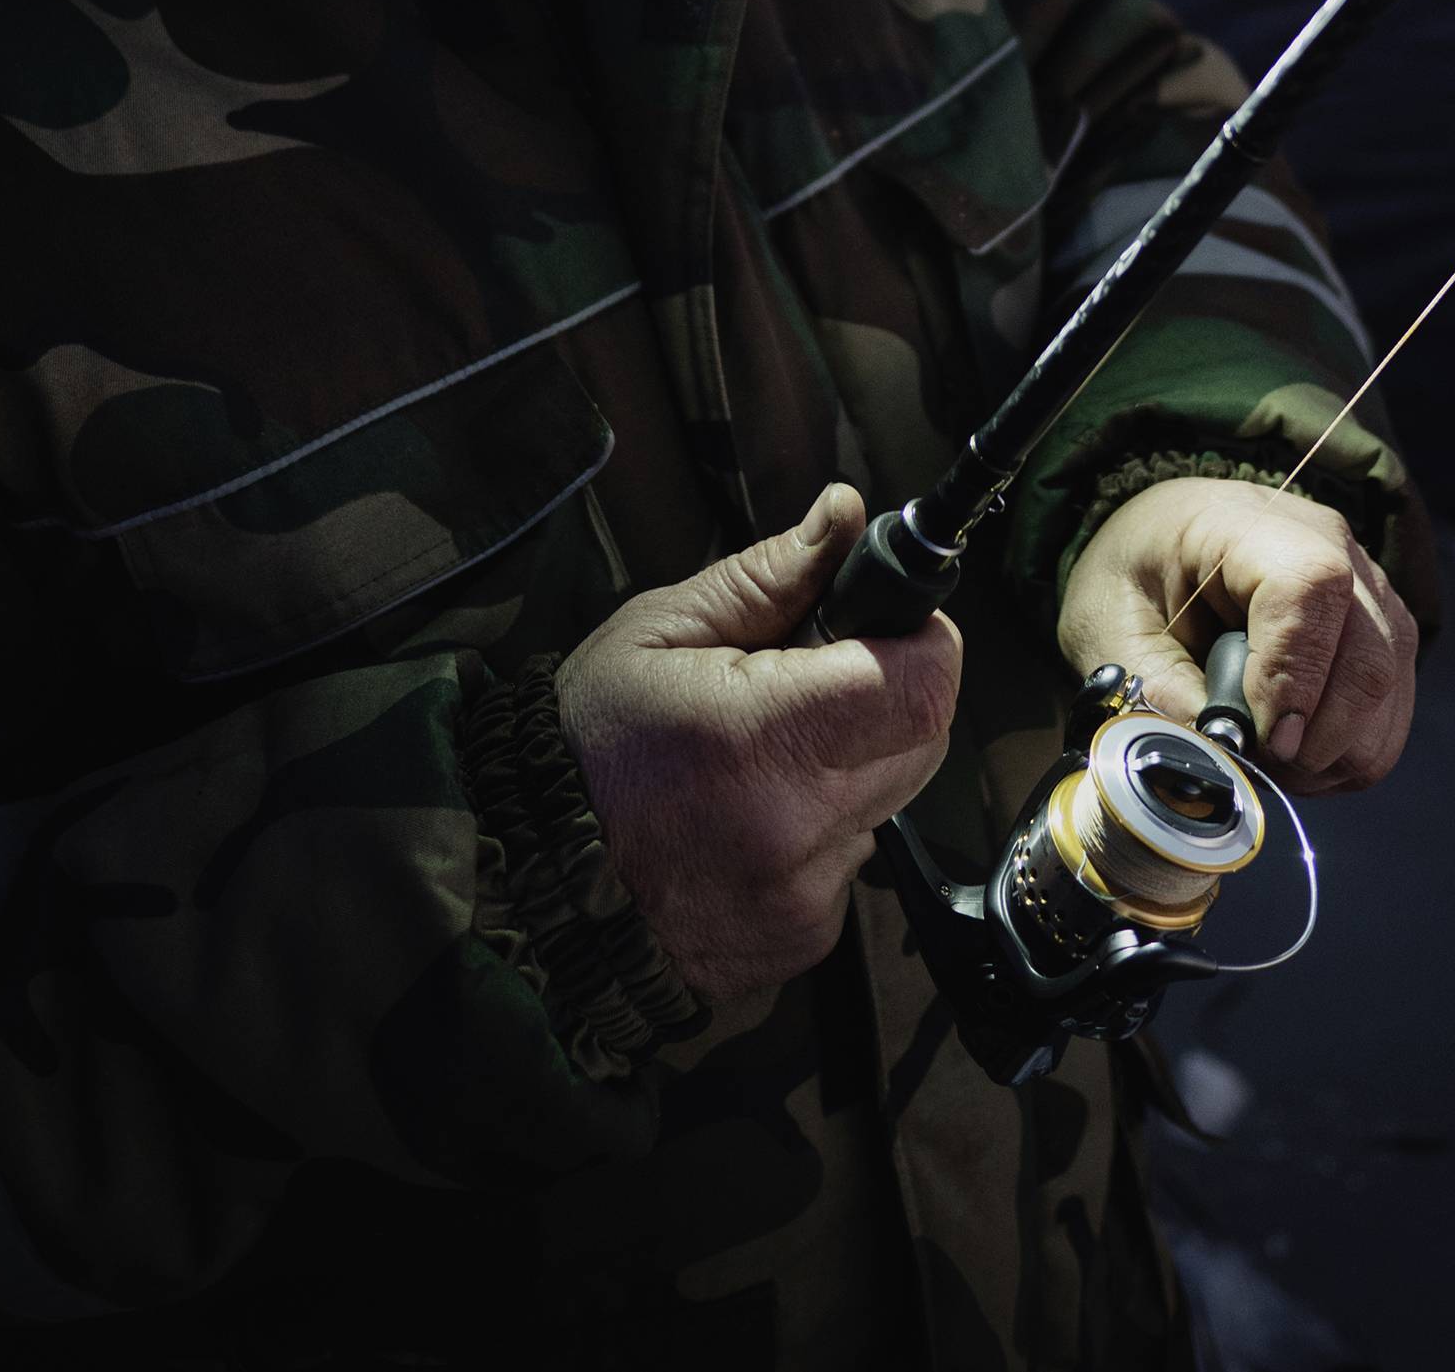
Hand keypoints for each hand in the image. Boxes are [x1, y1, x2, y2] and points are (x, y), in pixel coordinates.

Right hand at [554, 483, 961, 1004]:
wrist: (531, 881)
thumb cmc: (589, 744)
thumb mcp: (659, 630)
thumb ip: (768, 575)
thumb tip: (847, 515)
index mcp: (762, 738)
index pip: (923, 685)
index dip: (923, 642)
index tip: (887, 626)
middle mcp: (797, 829)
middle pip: (923, 741)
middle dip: (890, 697)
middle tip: (811, 685)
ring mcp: (803, 899)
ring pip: (888, 802)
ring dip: (850, 769)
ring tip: (762, 760)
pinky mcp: (803, 940)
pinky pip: (850, 862)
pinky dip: (820, 834)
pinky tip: (749, 821)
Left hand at [1057, 477, 1415, 794]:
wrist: (1166, 545)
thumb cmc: (1137, 576)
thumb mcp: (1111, 628)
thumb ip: (1159, 690)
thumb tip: (1216, 756)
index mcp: (1245, 524)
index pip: (1310, 586)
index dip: (1296, 673)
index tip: (1263, 738)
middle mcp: (1330, 544)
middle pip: (1368, 654)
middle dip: (1316, 737)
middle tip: (1258, 764)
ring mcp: (1368, 586)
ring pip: (1387, 691)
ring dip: (1334, 752)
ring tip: (1269, 757)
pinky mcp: (1385, 630)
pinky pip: (1392, 710)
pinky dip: (1350, 751)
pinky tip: (1296, 748)